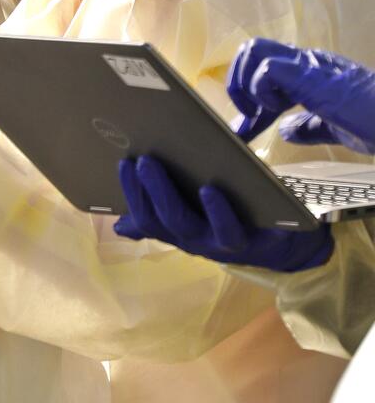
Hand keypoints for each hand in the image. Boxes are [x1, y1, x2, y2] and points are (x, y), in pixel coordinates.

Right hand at [113, 156, 332, 271]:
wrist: (283, 239)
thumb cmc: (231, 214)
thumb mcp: (194, 211)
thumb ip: (161, 213)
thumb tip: (119, 226)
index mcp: (177, 231)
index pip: (145, 218)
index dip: (131, 193)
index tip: (124, 161)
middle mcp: (194, 241)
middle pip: (162, 220)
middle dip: (148, 189)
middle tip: (142, 160)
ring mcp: (220, 244)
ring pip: (188, 226)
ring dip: (169, 196)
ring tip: (161, 168)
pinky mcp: (252, 241)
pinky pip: (230, 232)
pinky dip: (217, 211)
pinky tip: (209, 188)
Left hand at [228, 38, 374, 153]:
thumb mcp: (335, 128)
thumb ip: (309, 127)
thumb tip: (287, 131)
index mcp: (312, 72)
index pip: (265, 72)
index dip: (248, 100)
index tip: (244, 130)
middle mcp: (308, 62)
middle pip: (253, 49)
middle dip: (237, 82)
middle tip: (247, 117)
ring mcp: (310, 65)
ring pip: (254, 50)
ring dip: (244, 83)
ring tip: (257, 113)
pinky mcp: (312, 76)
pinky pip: (268, 67)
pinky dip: (261, 89)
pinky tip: (275, 110)